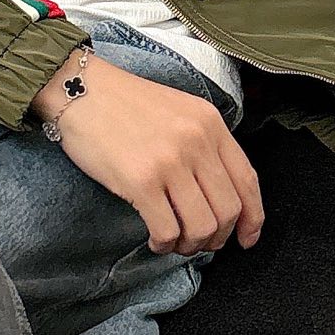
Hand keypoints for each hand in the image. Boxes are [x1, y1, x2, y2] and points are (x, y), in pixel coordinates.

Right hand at [30, 50, 263, 255]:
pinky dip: (165, 243)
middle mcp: (197, 142)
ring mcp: (170, 162)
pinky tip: (156, 239)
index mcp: (211, 124)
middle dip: (218, 238)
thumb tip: (217, 193)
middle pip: (228, 210)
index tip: (247, 238)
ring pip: (202, 226)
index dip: (253, 217)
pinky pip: (168, 229)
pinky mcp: (141, 180)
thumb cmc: (125, 103)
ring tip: (175, 241)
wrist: (81, 89)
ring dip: (190, 245)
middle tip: (200, 243)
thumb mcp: (180, 110)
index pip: (247, 180)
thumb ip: (203, 143)